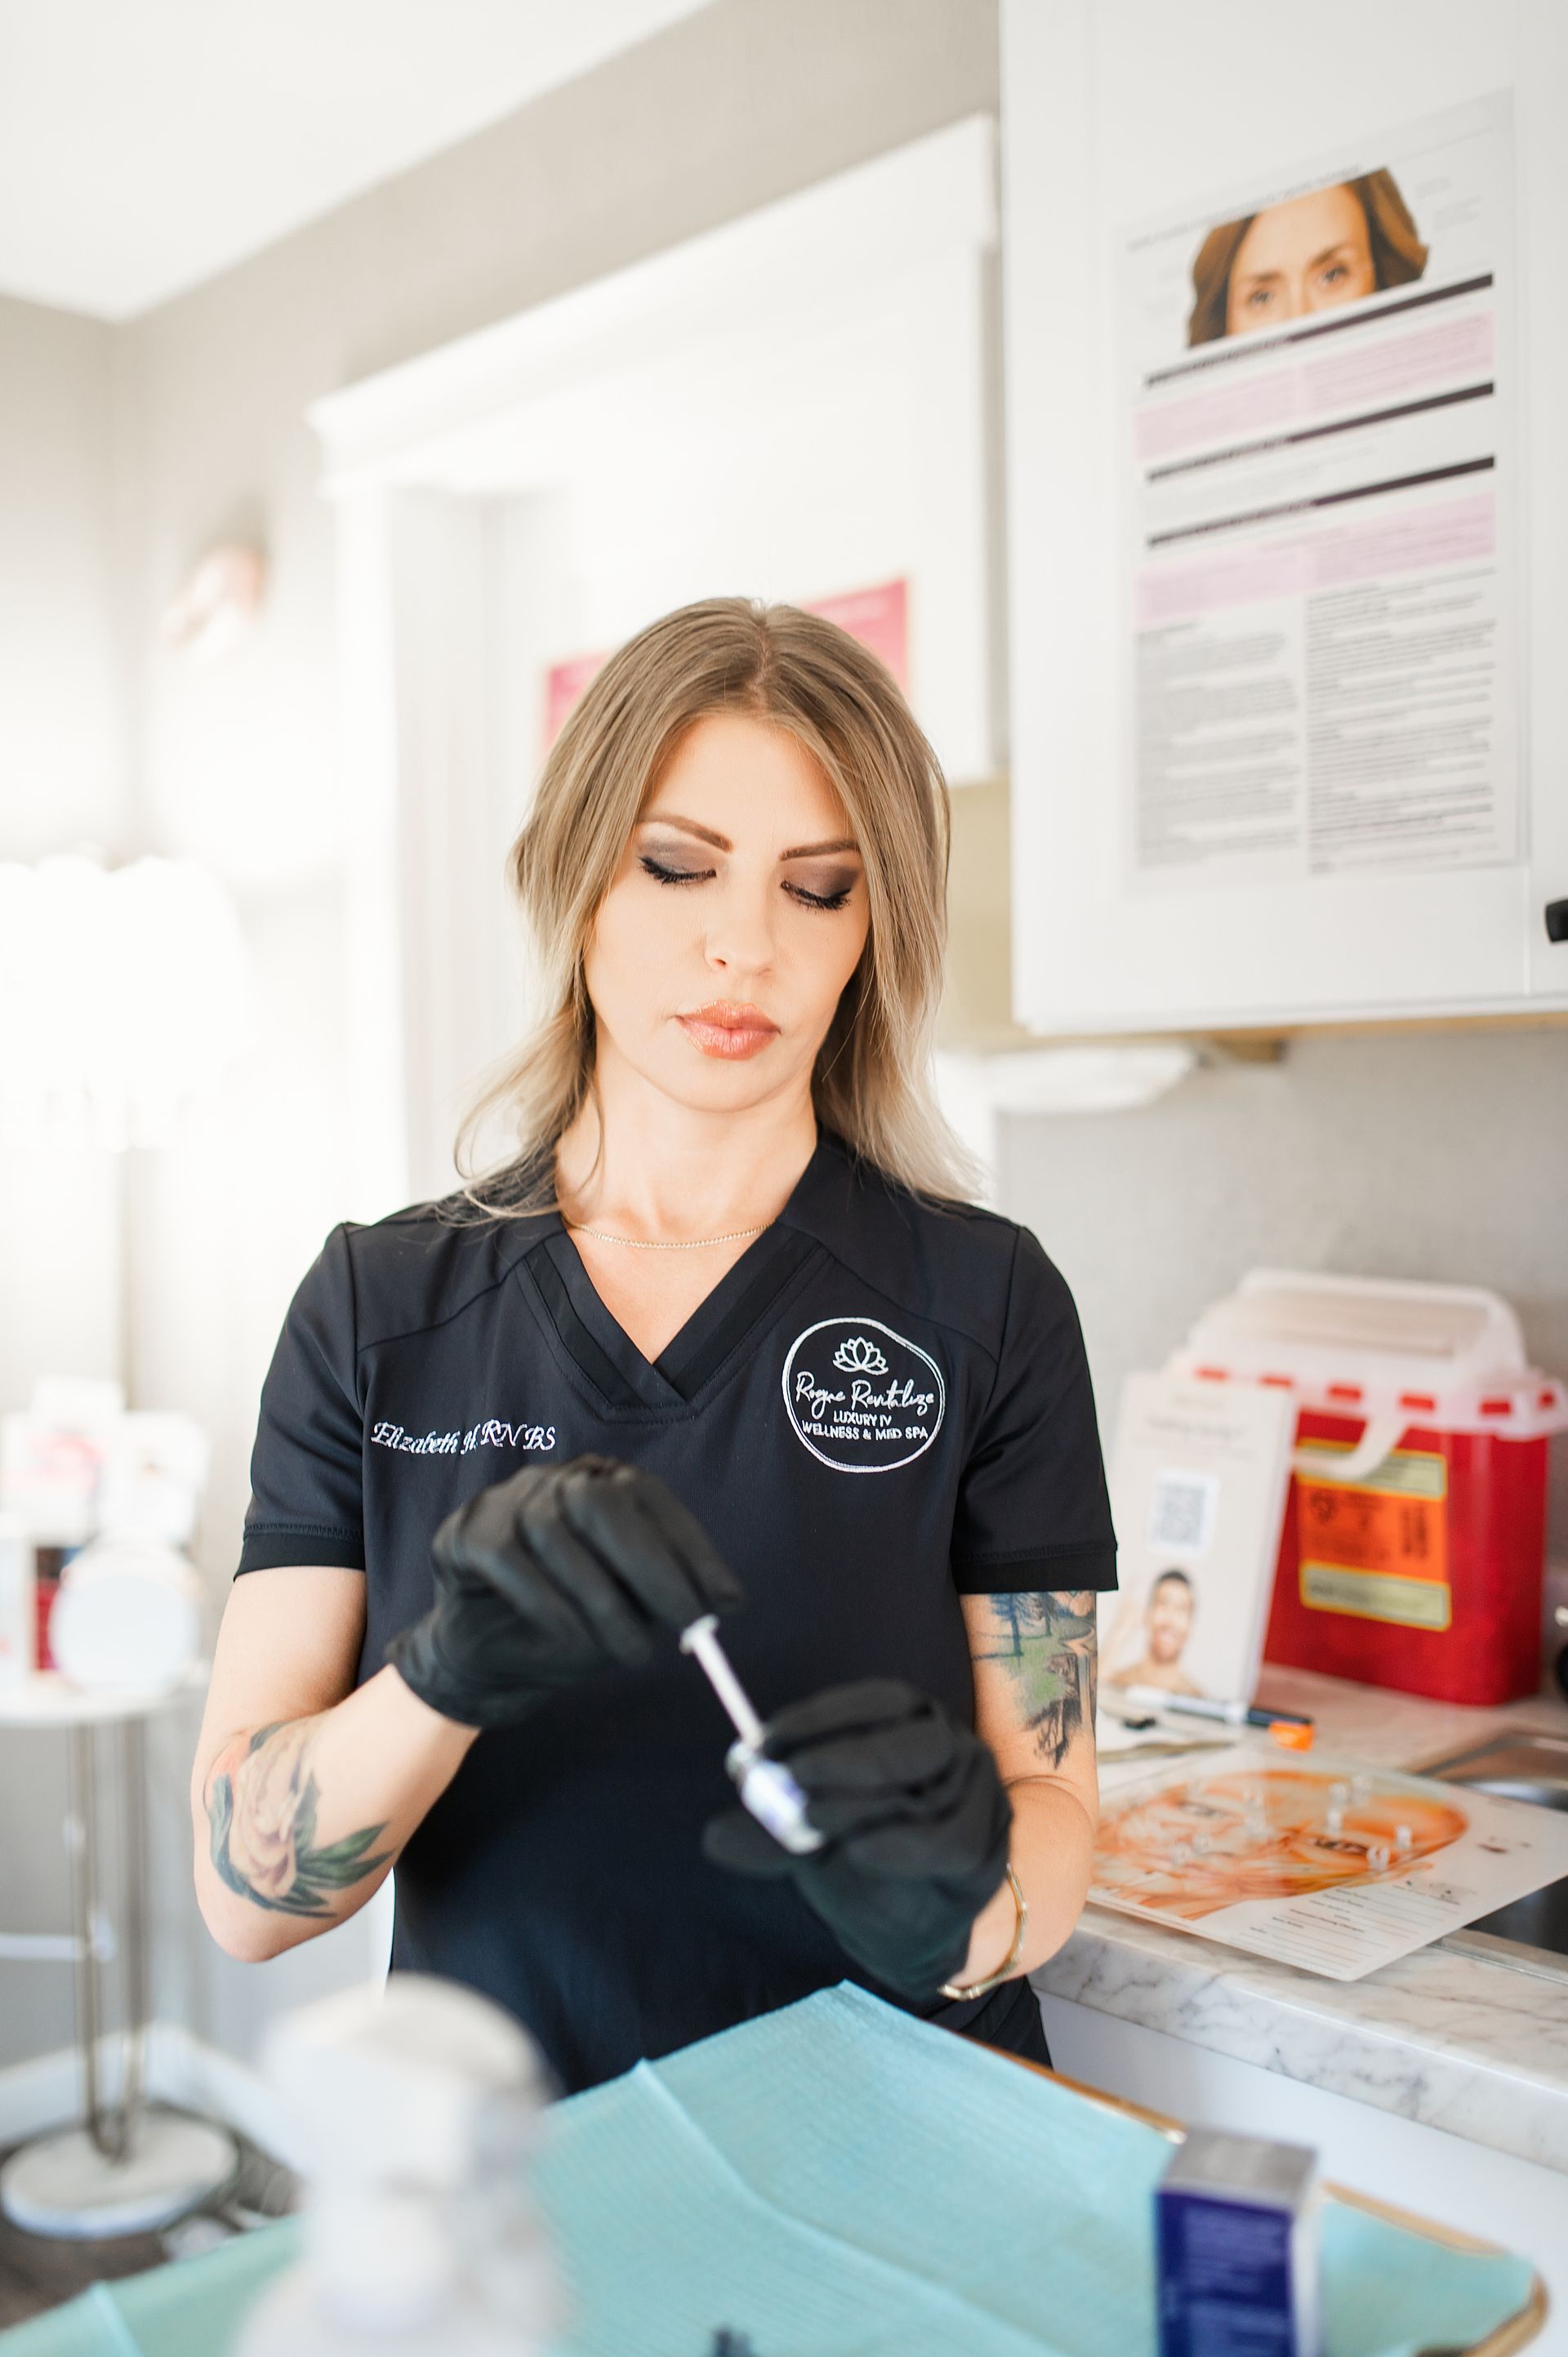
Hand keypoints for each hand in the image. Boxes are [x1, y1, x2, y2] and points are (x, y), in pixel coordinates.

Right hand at [387, 1455, 741, 1727]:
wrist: (486, 1659)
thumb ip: (659, 1597)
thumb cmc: (566, 1625)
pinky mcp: (466, 1531)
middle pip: (601, 1503)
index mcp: (601, 1485)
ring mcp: (506, 1500)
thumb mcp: (625, 1612)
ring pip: (554, 1532)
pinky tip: (569, 1641)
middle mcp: (555, 1480)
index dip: (691, 1546)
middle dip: (652, 1565)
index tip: (727, 1599)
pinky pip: (508, 1558)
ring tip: (634, 1653)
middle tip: (688, 1624)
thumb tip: (722, 1600)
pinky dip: (546, 1603)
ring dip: (602, 1601)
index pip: (649, 1497)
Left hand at [702, 1680, 1011, 1999]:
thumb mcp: (808, 1836)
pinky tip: (861, 1854)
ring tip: (809, 1825)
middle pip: (911, 1741)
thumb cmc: (859, 1857)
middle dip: (844, 1758)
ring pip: (927, 1793)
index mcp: (907, 1722)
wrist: (911, 1921)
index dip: (816, 1719)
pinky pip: (948, 1843)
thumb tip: (715, 1837)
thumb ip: (773, 1830)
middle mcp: (950, 1746)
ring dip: (860, 1807)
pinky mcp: (985, 1843)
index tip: (762, 1744)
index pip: (873, 1702)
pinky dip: (899, 1848)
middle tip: (789, 1779)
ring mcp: (975, 1794)